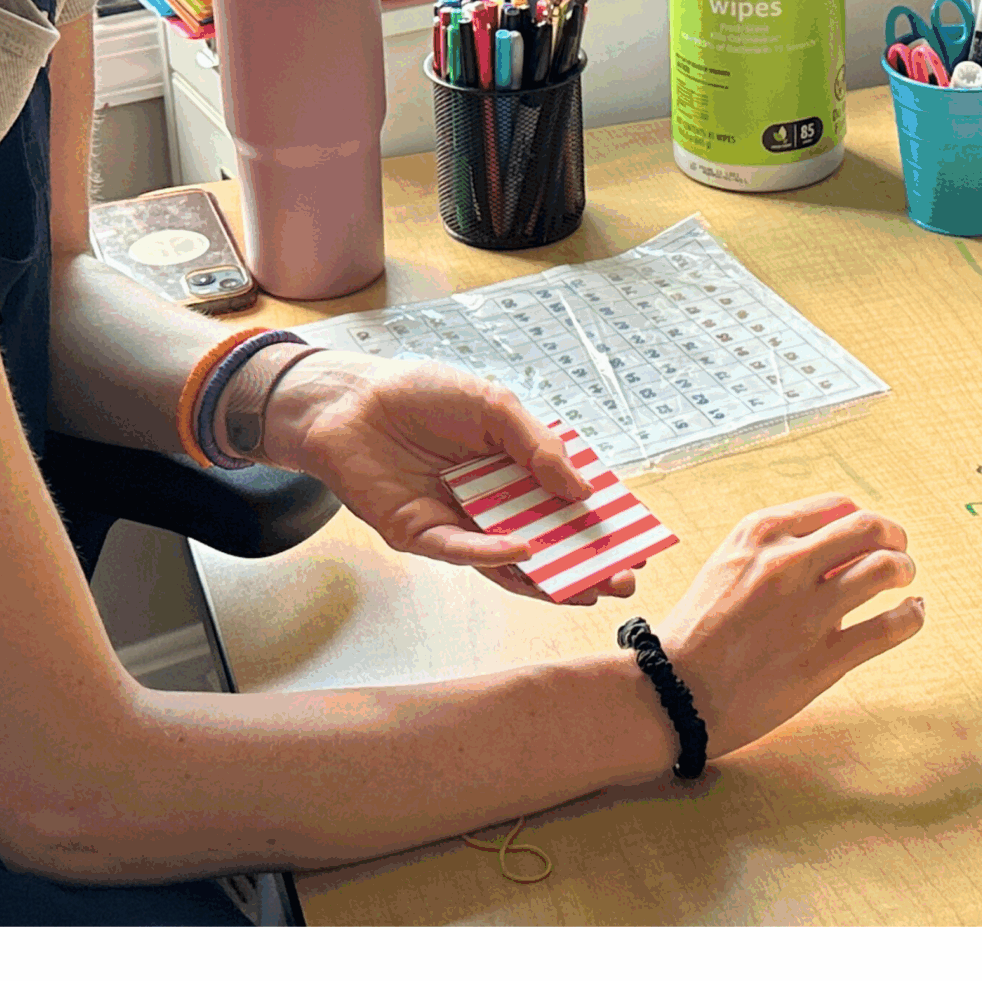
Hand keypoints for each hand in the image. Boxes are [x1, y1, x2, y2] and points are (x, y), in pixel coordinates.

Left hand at [255, 352, 639, 603]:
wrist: (348, 400)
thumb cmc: (419, 395)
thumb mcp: (493, 406)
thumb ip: (538, 446)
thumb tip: (582, 488)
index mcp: (513, 468)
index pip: (564, 501)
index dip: (598, 520)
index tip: (633, 538)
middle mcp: (490, 502)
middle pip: (545, 539)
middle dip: (584, 561)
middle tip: (621, 577)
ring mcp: (457, 523)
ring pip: (509, 562)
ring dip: (547, 576)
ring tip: (587, 585)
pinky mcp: (421, 535)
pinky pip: (462, 552)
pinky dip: (493, 555)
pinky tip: (524, 553)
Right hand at [655, 494, 924, 761]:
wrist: (673, 692)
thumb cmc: (697, 631)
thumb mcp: (726, 566)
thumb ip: (774, 550)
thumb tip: (834, 549)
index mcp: (759, 534)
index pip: (835, 505)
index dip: (860, 516)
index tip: (867, 532)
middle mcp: (787, 564)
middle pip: (869, 528)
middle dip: (893, 536)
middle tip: (899, 550)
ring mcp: (807, 612)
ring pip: (886, 569)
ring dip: (904, 569)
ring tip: (905, 578)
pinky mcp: (822, 659)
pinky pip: (888, 627)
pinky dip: (912, 616)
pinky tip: (913, 612)